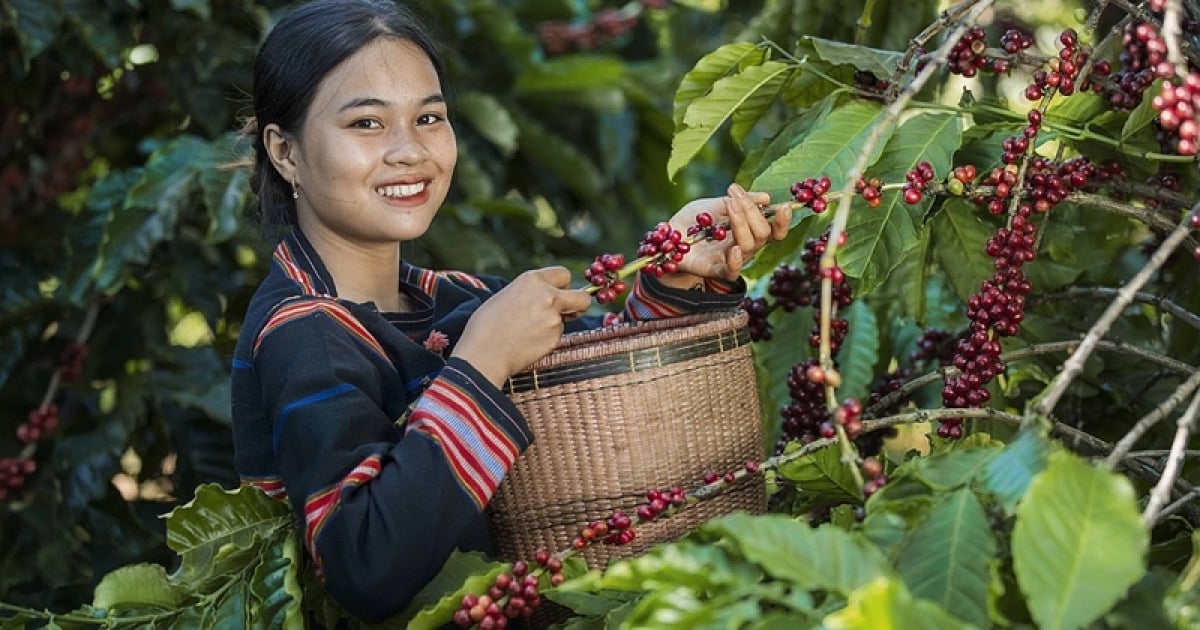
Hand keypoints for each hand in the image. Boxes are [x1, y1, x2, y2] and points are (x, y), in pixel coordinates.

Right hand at [452, 266, 591, 387]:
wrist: (483, 354)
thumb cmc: (486, 325)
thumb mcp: (507, 295)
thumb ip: (530, 292)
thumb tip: (544, 296)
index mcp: (532, 280)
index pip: (564, 274)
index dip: (563, 285)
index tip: (560, 293)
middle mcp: (548, 295)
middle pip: (582, 297)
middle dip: (579, 304)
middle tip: (569, 312)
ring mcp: (554, 318)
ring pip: (567, 319)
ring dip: (556, 324)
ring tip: (529, 331)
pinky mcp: (555, 338)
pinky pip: (557, 336)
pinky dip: (547, 339)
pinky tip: (528, 342)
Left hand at [663, 183, 791, 285]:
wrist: (666, 236)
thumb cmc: (694, 220)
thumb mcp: (716, 204)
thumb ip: (739, 201)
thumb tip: (766, 197)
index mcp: (748, 231)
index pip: (773, 230)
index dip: (782, 221)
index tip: (784, 206)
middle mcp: (744, 247)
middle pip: (762, 234)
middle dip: (752, 212)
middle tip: (736, 196)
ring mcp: (730, 259)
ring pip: (749, 246)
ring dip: (742, 223)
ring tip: (731, 206)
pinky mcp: (715, 270)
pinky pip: (731, 271)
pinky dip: (735, 261)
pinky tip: (733, 249)